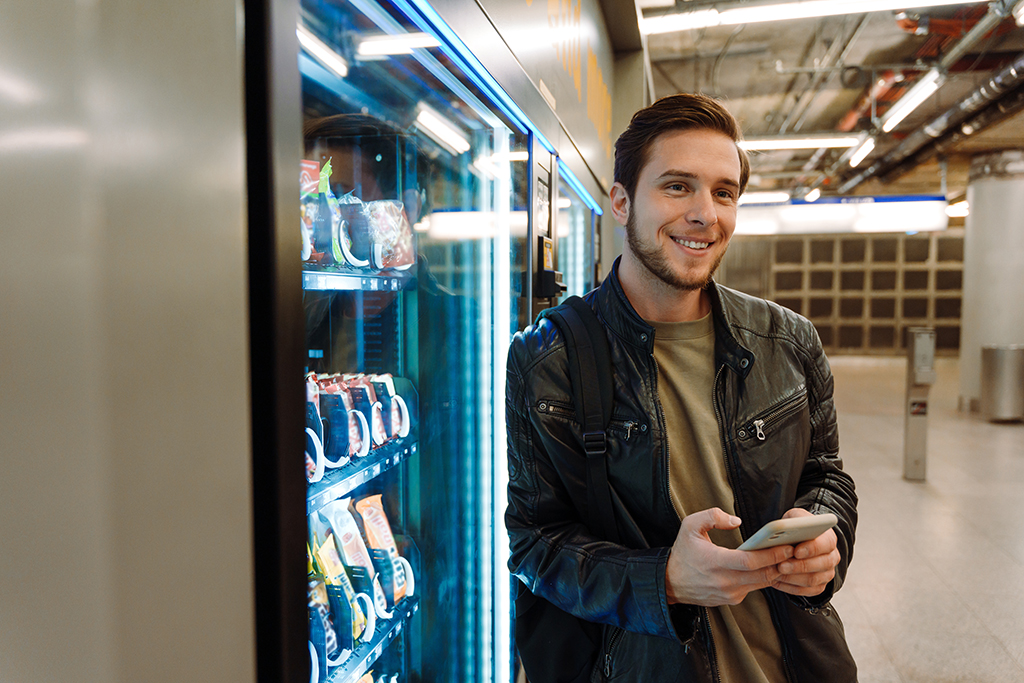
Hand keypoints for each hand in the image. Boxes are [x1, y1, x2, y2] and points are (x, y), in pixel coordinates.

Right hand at [666, 508, 794, 606]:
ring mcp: (730, 593)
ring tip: (789, 556)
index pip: (750, 562)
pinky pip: (754, 587)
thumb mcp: (689, 526)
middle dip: (782, 563)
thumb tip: (736, 521)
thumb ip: (712, 516)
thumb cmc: (682, 553)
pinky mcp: (732, 599)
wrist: (670, 582)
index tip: (787, 546)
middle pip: (762, 575)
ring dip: (776, 571)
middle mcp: (725, 582)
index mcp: (714, 562)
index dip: (771, 555)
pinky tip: (772, 566)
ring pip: (762, 583)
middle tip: (796, 550)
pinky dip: (765, 577)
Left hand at [773, 508, 839, 596]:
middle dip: (799, 566)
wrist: (799, 542)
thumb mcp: (794, 518)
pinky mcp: (819, 586)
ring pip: (813, 580)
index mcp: (828, 538)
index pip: (826, 544)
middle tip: (781, 565)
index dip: (812, 548)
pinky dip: (791, 587)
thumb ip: (792, 520)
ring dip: (793, 578)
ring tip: (776, 573)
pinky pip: (807, 591)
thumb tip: (783, 529)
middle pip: (820, 564)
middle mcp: (832, 557)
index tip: (796, 551)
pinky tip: (777, 582)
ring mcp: (827, 573)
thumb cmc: (796, 528)